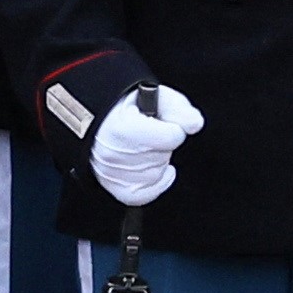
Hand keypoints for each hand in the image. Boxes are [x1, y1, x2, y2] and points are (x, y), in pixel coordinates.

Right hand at [89, 83, 201, 210]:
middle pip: (164, 157)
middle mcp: (114, 155)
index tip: (162, 123)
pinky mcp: (115, 189)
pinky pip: (146, 196)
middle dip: (162, 145)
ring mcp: (113, 175)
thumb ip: (178, 108)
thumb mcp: (155, 97)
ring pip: (157, 176)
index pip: (172, 137)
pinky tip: (153, 168)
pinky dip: (155, 184)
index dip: (173, 128)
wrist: (97, 122)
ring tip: (143, 148)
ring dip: (157, 163)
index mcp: (123, 129)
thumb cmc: (127, 109)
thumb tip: (194, 124)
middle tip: (148, 135)